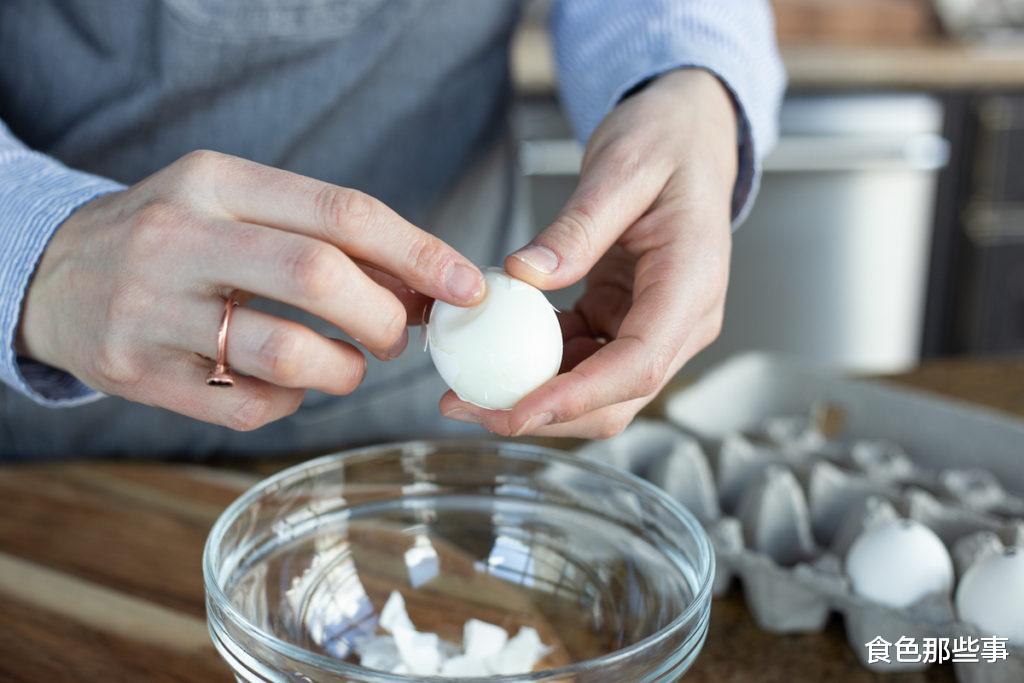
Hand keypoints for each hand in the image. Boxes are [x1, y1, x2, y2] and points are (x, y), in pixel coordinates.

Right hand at [18, 151, 484, 429]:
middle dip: (384, 317)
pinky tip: (289, 383)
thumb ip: (322, 235)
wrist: (52, 275)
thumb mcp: (235, 204)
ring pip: (287, 353)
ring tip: (349, 366)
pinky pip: (249, 405)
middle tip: (400, 336)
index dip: (418, 253)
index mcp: (216, 182)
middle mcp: (180, 238)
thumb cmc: (175, 238)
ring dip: (345, 371)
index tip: (468, 286)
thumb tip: (425, 284)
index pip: (341, 212)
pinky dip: (292, 401)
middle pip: (317, 277)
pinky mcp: (140, 375)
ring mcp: (154, 311)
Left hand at [440, 69, 736, 437]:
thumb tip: (523, 276)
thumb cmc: (666, 141)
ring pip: (596, 392)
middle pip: (615, 398)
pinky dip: (537, 364)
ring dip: (533, 397)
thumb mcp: (621, 168)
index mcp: (691, 285)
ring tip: (464, 388)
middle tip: (464, 405)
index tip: (514, 412)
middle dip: (542, 414)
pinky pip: (581, 359)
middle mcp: (681, 321)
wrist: (688, 134)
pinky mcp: (626, 321)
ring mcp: (655, 326)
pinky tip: (494, 350)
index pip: (638, 365)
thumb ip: (579, 226)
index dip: (575, 398)